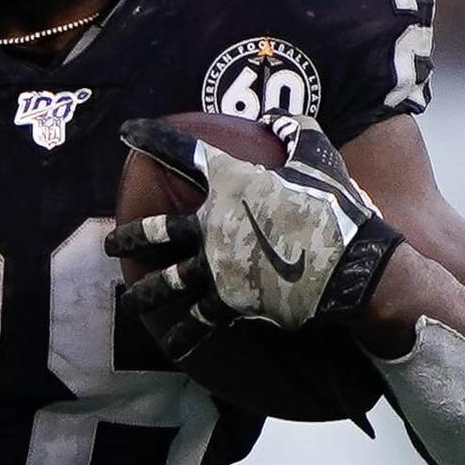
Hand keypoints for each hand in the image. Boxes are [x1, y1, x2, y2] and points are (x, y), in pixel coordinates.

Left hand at [112, 117, 403, 361]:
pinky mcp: (230, 301)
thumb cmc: (336, 206)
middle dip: (128, 236)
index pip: (182, 153)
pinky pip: (199, 319)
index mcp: (230, 182)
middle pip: (156, 229)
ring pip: (167, 280)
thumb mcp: (319, 154)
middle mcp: (212, 223)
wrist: (352, 265)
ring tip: (129, 300)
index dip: (151, 139)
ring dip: (144, 292)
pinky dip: (185, 335)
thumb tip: (276, 118)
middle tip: (111, 242)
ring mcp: (216, 265)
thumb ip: (294, 131)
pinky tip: (172, 346)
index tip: (128, 132)